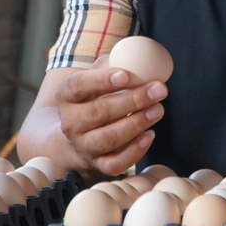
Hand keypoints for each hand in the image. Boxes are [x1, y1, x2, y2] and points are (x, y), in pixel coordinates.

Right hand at [56, 56, 167, 175]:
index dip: (102, 80)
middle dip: (132, 100)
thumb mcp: (95, 77)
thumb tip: (138, 61)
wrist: (77, 136)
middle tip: (157, 91)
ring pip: (107, 138)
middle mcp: (71, 122)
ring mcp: (82, 145)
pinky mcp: (96, 164)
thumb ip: (111, 65)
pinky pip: (114, 163)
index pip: (78, 85)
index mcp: (67, 96)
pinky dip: (133, 152)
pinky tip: (149, 136)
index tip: (126, 76)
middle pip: (99, 112)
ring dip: (136, 124)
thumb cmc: (93, 99)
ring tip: (158, 110)